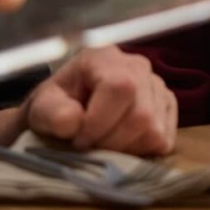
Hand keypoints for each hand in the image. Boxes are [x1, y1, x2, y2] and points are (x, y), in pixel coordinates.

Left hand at [25, 47, 176, 154]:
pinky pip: (164, 140)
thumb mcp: (42, 107)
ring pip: (154, 130)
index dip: (100, 122)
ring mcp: (157, 86)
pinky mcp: (167, 107)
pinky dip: (140, 151)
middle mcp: (138, 66)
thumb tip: (73, 122)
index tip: (79, 140)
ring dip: (125, 149)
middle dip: (111, 141)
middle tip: (90, 148)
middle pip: (140, 114)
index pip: (119, 88)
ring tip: (103, 145)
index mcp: (104, 58)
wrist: (66, 111)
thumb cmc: (55, 106)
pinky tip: (120, 144)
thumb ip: (51, 113)